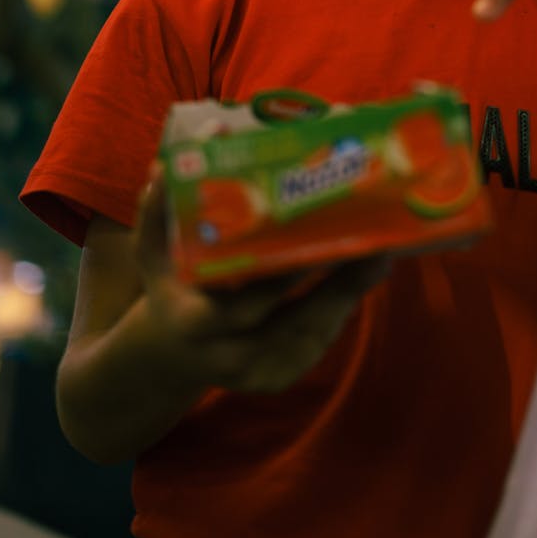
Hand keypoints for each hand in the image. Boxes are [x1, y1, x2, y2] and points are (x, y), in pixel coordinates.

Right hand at [135, 170, 390, 394]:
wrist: (171, 352)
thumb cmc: (171, 286)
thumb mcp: (157, 252)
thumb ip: (161, 209)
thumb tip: (180, 157)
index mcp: (192, 323)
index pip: (242, 308)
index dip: (280, 282)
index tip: (313, 250)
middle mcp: (224, 357)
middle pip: (290, 325)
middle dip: (335, 287)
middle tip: (371, 247)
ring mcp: (254, 373)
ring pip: (311, 336)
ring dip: (347, 297)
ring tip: (379, 256)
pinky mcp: (277, 379)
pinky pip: (316, 344)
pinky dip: (339, 311)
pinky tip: (361, 279)